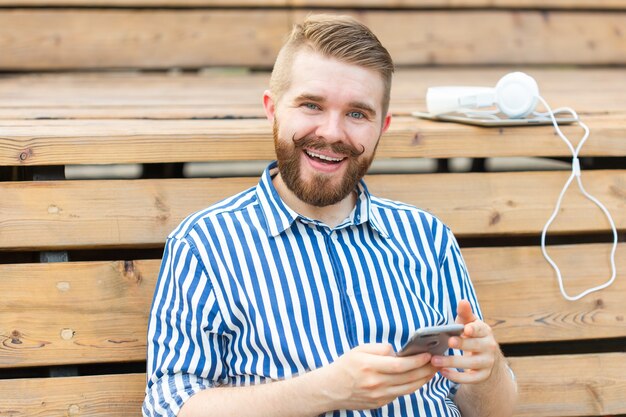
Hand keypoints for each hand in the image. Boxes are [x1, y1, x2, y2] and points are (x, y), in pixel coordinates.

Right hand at [317, 343, 436, 410]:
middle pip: (408, 378)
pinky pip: (400, 394)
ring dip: (423, 380)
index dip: (417, 360)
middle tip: (437, 362)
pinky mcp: (379, 403)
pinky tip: (418, 379)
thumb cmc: (346, 365)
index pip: (400, 365)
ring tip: (432, 371)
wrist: (331, 388)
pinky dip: (412, 386)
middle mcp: (375, 383)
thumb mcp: (359, 350)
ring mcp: (378, 396)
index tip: (428, 354)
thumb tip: (398, 352)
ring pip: (408, 389)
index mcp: (369, 366)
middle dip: (426, 369)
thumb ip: (380, 348)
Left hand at [430, 300, 498, 383]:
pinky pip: (470, 379)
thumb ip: (465, 313)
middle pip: (475, 346)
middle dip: (462, 344)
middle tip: (448, 342)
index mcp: (485, 332)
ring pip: (471, 363)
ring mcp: (487, 363)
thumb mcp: (469, 323)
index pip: (481, 329)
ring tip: (435, 360)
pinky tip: (442, 372)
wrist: (486, 357)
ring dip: (452, 362)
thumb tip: (462, 301)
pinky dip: (456, 377)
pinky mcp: (482, 376)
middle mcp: (489, 347)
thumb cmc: (472, 335)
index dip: (474, 329)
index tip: (466, 329)